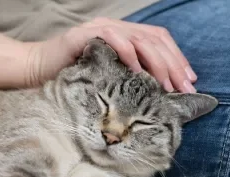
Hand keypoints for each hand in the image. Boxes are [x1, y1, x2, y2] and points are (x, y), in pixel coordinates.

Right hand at [27, 18, 196, 92]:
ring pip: (139, 39)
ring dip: (157, 62)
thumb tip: (159, 93)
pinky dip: (128, 53)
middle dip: (174, 65)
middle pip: (155, 40)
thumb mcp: (112, 78)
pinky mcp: (86, 36)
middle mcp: (118, 30)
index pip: (159, 42)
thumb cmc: (78, 78)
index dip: (178, 59)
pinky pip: (112, 38)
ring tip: (166, 85)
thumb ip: (132, 79)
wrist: (40, 69)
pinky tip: (138, 71)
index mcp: (127, 38)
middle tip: (185, 87)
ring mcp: (102, 30)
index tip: (190, 80)